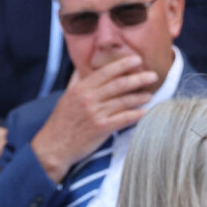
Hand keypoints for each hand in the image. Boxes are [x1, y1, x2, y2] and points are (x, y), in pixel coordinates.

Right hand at [31, 55, 157, 182]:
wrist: (53, 146)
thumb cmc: (61, 122)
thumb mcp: (66, 97)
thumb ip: (77, 81)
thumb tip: (83, 66)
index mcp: (81, 88)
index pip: (106, 72)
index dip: (123, 64)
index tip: (137, 60)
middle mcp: (89, 98)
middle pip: (119, 85)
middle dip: (138, 78)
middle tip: (153, 75)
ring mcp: (96, 113)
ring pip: (123, 101)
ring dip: (140, 97)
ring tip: (150, 94)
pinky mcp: (101, 128)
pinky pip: (124, 119)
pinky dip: (136, 114)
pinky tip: (146, 112)